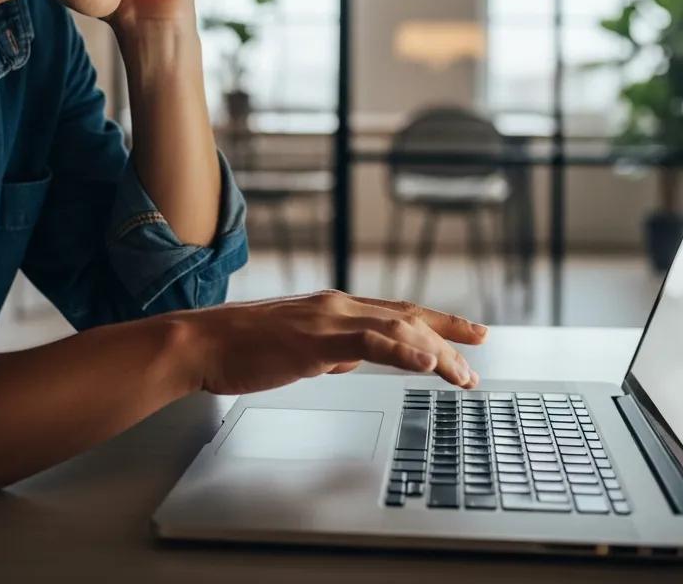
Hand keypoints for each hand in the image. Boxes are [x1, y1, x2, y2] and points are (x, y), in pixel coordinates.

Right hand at [174, 289, 489, 395]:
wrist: (203, 343)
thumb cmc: (244, 348)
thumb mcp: (299, 348)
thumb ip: (332, 349)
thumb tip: (354, 358)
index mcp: (336, 308)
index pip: (399, 313)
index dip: (438, 322)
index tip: (469, 334)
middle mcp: (339, 307)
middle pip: (408, 318)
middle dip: (450, 337)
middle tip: (478, 362)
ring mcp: (328, 320)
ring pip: (397, 329)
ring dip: (437, 351)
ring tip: (464, 375)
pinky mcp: (315, 341)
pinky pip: (367, 343)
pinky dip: (402, 350)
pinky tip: (426, 362)